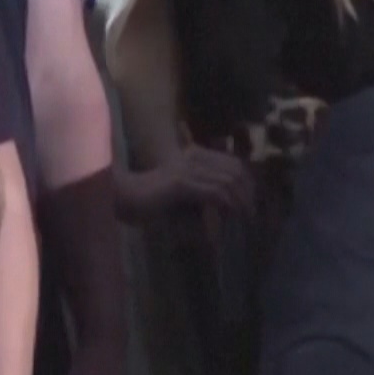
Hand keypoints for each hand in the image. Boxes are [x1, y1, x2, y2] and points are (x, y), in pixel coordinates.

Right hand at [117, 147, 255, 219]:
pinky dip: (227, 205)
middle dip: (248, 193)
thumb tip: (230, 207)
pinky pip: (215, 192)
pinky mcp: (181, 183)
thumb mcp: (185, 195)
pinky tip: (229, 217)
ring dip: (240, 202)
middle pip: (236, 170)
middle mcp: (193, 157)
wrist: (122, 199)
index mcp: (195, 155)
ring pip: (228, 181)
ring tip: (244, 219)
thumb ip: (204, 194)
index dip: (247, 182)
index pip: (233, 163)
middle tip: (251, 213)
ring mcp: (187, 168)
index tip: (251, 202)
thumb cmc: (150, 200)